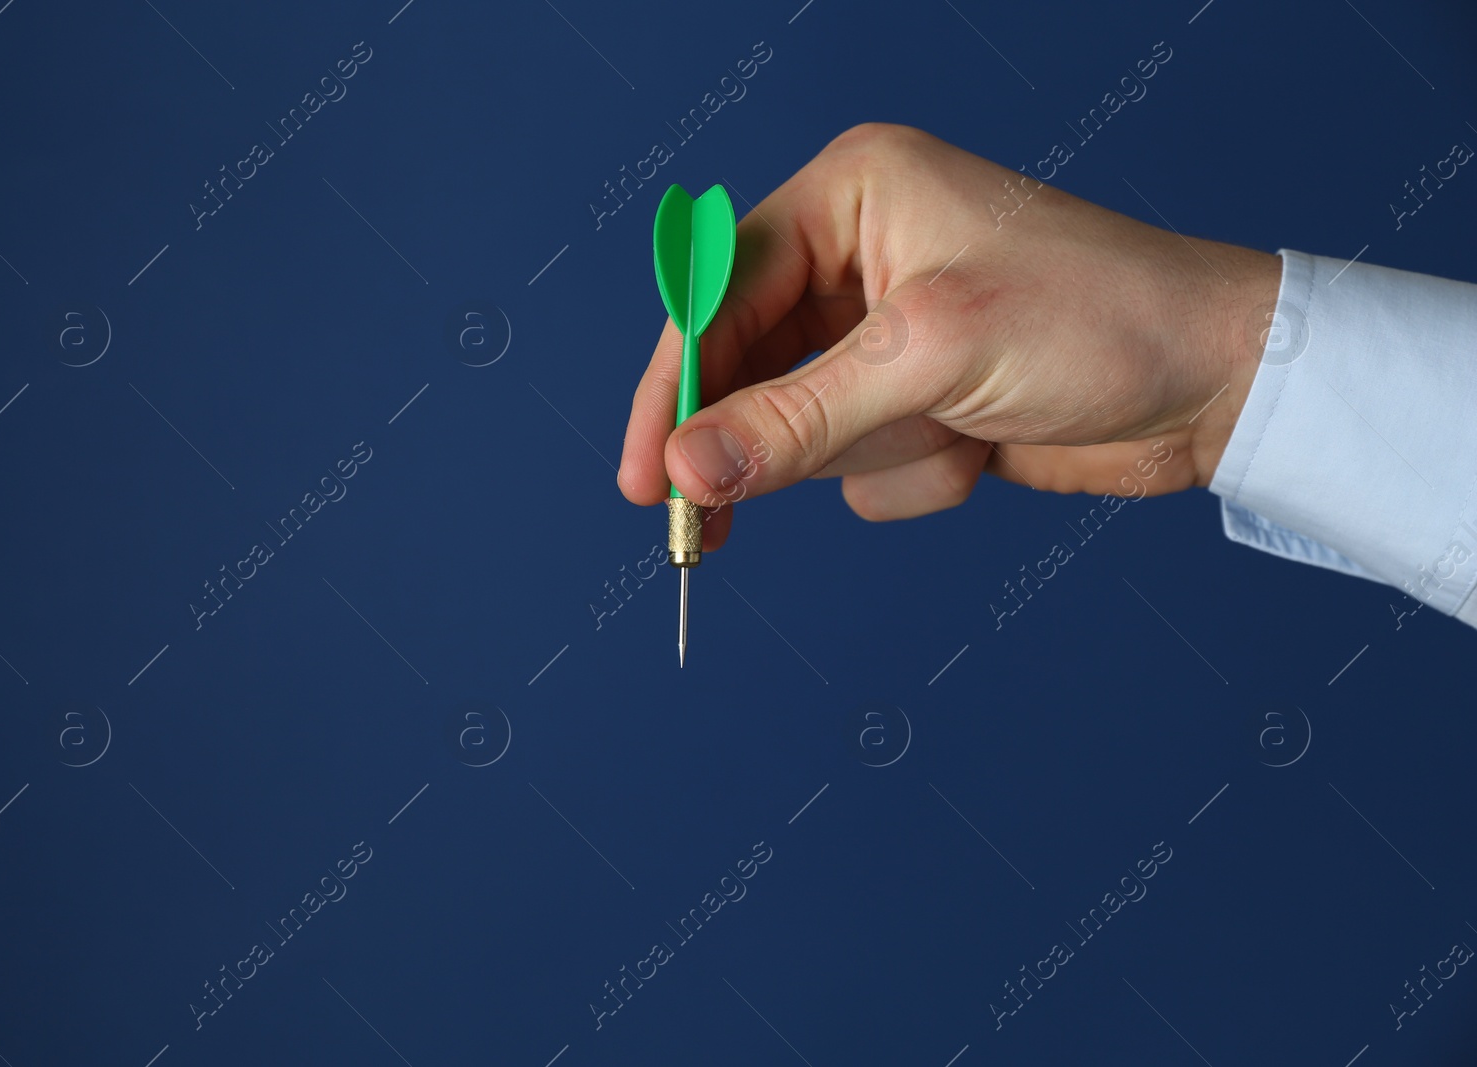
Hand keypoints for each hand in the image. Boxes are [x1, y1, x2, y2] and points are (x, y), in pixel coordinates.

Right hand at [617, 123, 1280, 549]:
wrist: (1218, 387)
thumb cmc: (1097, 320)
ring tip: (948, 433)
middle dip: (755, 441)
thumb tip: (684, 467)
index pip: (718, 292)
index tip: (641, 475)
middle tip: (700, 528)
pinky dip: (911, 472)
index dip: (670, 385)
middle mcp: (858, 256)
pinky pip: (857, 462)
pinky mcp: (916, 397)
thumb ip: (795, 418)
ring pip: (800, 428)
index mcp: (852, 196)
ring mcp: (888, 333)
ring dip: (868, 453)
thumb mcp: (930, 358)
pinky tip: (979, 447)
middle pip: (747, 367)